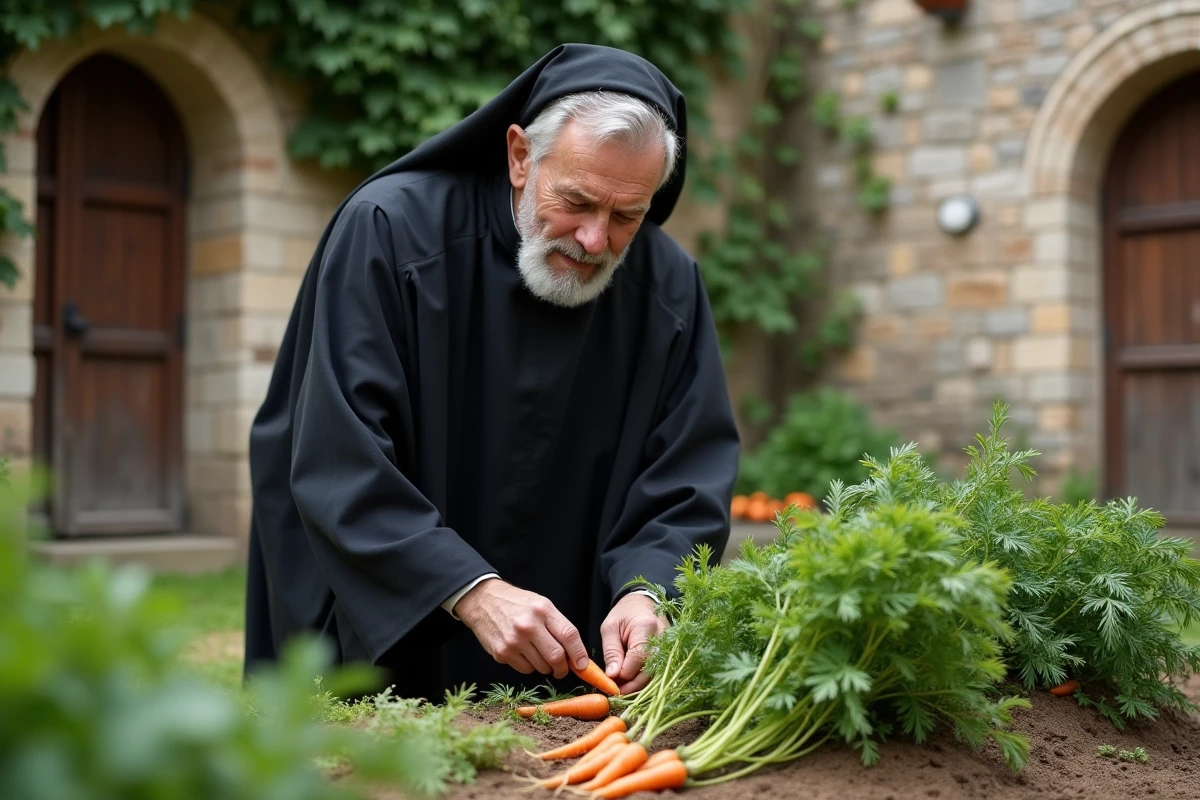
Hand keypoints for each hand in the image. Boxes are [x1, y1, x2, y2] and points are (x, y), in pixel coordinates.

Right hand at [455, 579, 589, 678]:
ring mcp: (514, 640)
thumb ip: (557, 626)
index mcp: (543, 610)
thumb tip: (574, 654)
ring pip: (541, 666)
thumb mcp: (541, 604)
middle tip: (563, 669)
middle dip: (563, 668)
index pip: (569, 635)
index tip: (583, 665)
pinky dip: (530, 666)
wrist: (483, 601)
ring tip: (540, 656)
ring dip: (546, 667)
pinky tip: (524, 654)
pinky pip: (525, 669)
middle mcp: (529, 625)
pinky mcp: (502, 652)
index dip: (579, 653)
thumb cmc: (516, 603)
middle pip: (556, 656)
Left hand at [601, 593, 667, 693]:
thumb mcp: (610, 628)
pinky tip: (632, 682)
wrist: (641, 604)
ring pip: (655, 676)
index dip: (623, 674)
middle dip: (631, 685)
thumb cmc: (623, 614)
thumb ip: (611, 652)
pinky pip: (657, 673)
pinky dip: (644, 680)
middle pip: (649, 671)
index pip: (637, 659)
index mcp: (646, 627)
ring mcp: (668, 648)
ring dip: (637, 685)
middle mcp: (662, 639)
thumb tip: (612, 676)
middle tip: (615, 690)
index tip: (609, 681)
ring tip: (622, 687)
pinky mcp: (668, 655)